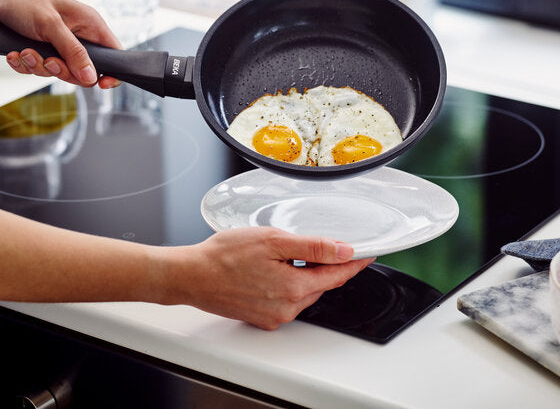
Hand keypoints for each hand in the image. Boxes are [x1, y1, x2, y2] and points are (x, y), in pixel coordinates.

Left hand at [0, 0, 121, 87]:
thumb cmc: (22, 0)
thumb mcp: (50, 25)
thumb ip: (73, 52)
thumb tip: (92, 77)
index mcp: (89, 24)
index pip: (114, 53)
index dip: (111, 72)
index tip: (101, 84)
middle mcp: (78, 36)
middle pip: (85, 70)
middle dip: (62, 70)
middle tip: (47, 60)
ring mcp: (61, 45)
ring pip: (61, 73)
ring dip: (39, 66)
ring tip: (25, 51)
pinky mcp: (44, 51)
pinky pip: (42, 70)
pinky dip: (27, 65)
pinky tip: (17, 53)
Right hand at [169, 227, 374, 329]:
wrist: (191, 275)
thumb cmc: (225, 255)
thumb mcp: (274, 241)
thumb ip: (313, 247)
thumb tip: (343, 250)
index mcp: (295, 288)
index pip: (337, 275)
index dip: (354, 263)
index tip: (367, 254)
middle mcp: (288, 308)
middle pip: (321, 284)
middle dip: (325, 265)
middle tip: (318, 244)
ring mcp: (274, 316)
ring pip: (303, 292)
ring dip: (304, 274)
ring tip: (283, 254)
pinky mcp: (262, 318)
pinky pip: (286, 300)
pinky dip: (287, 284)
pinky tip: (271, 269)